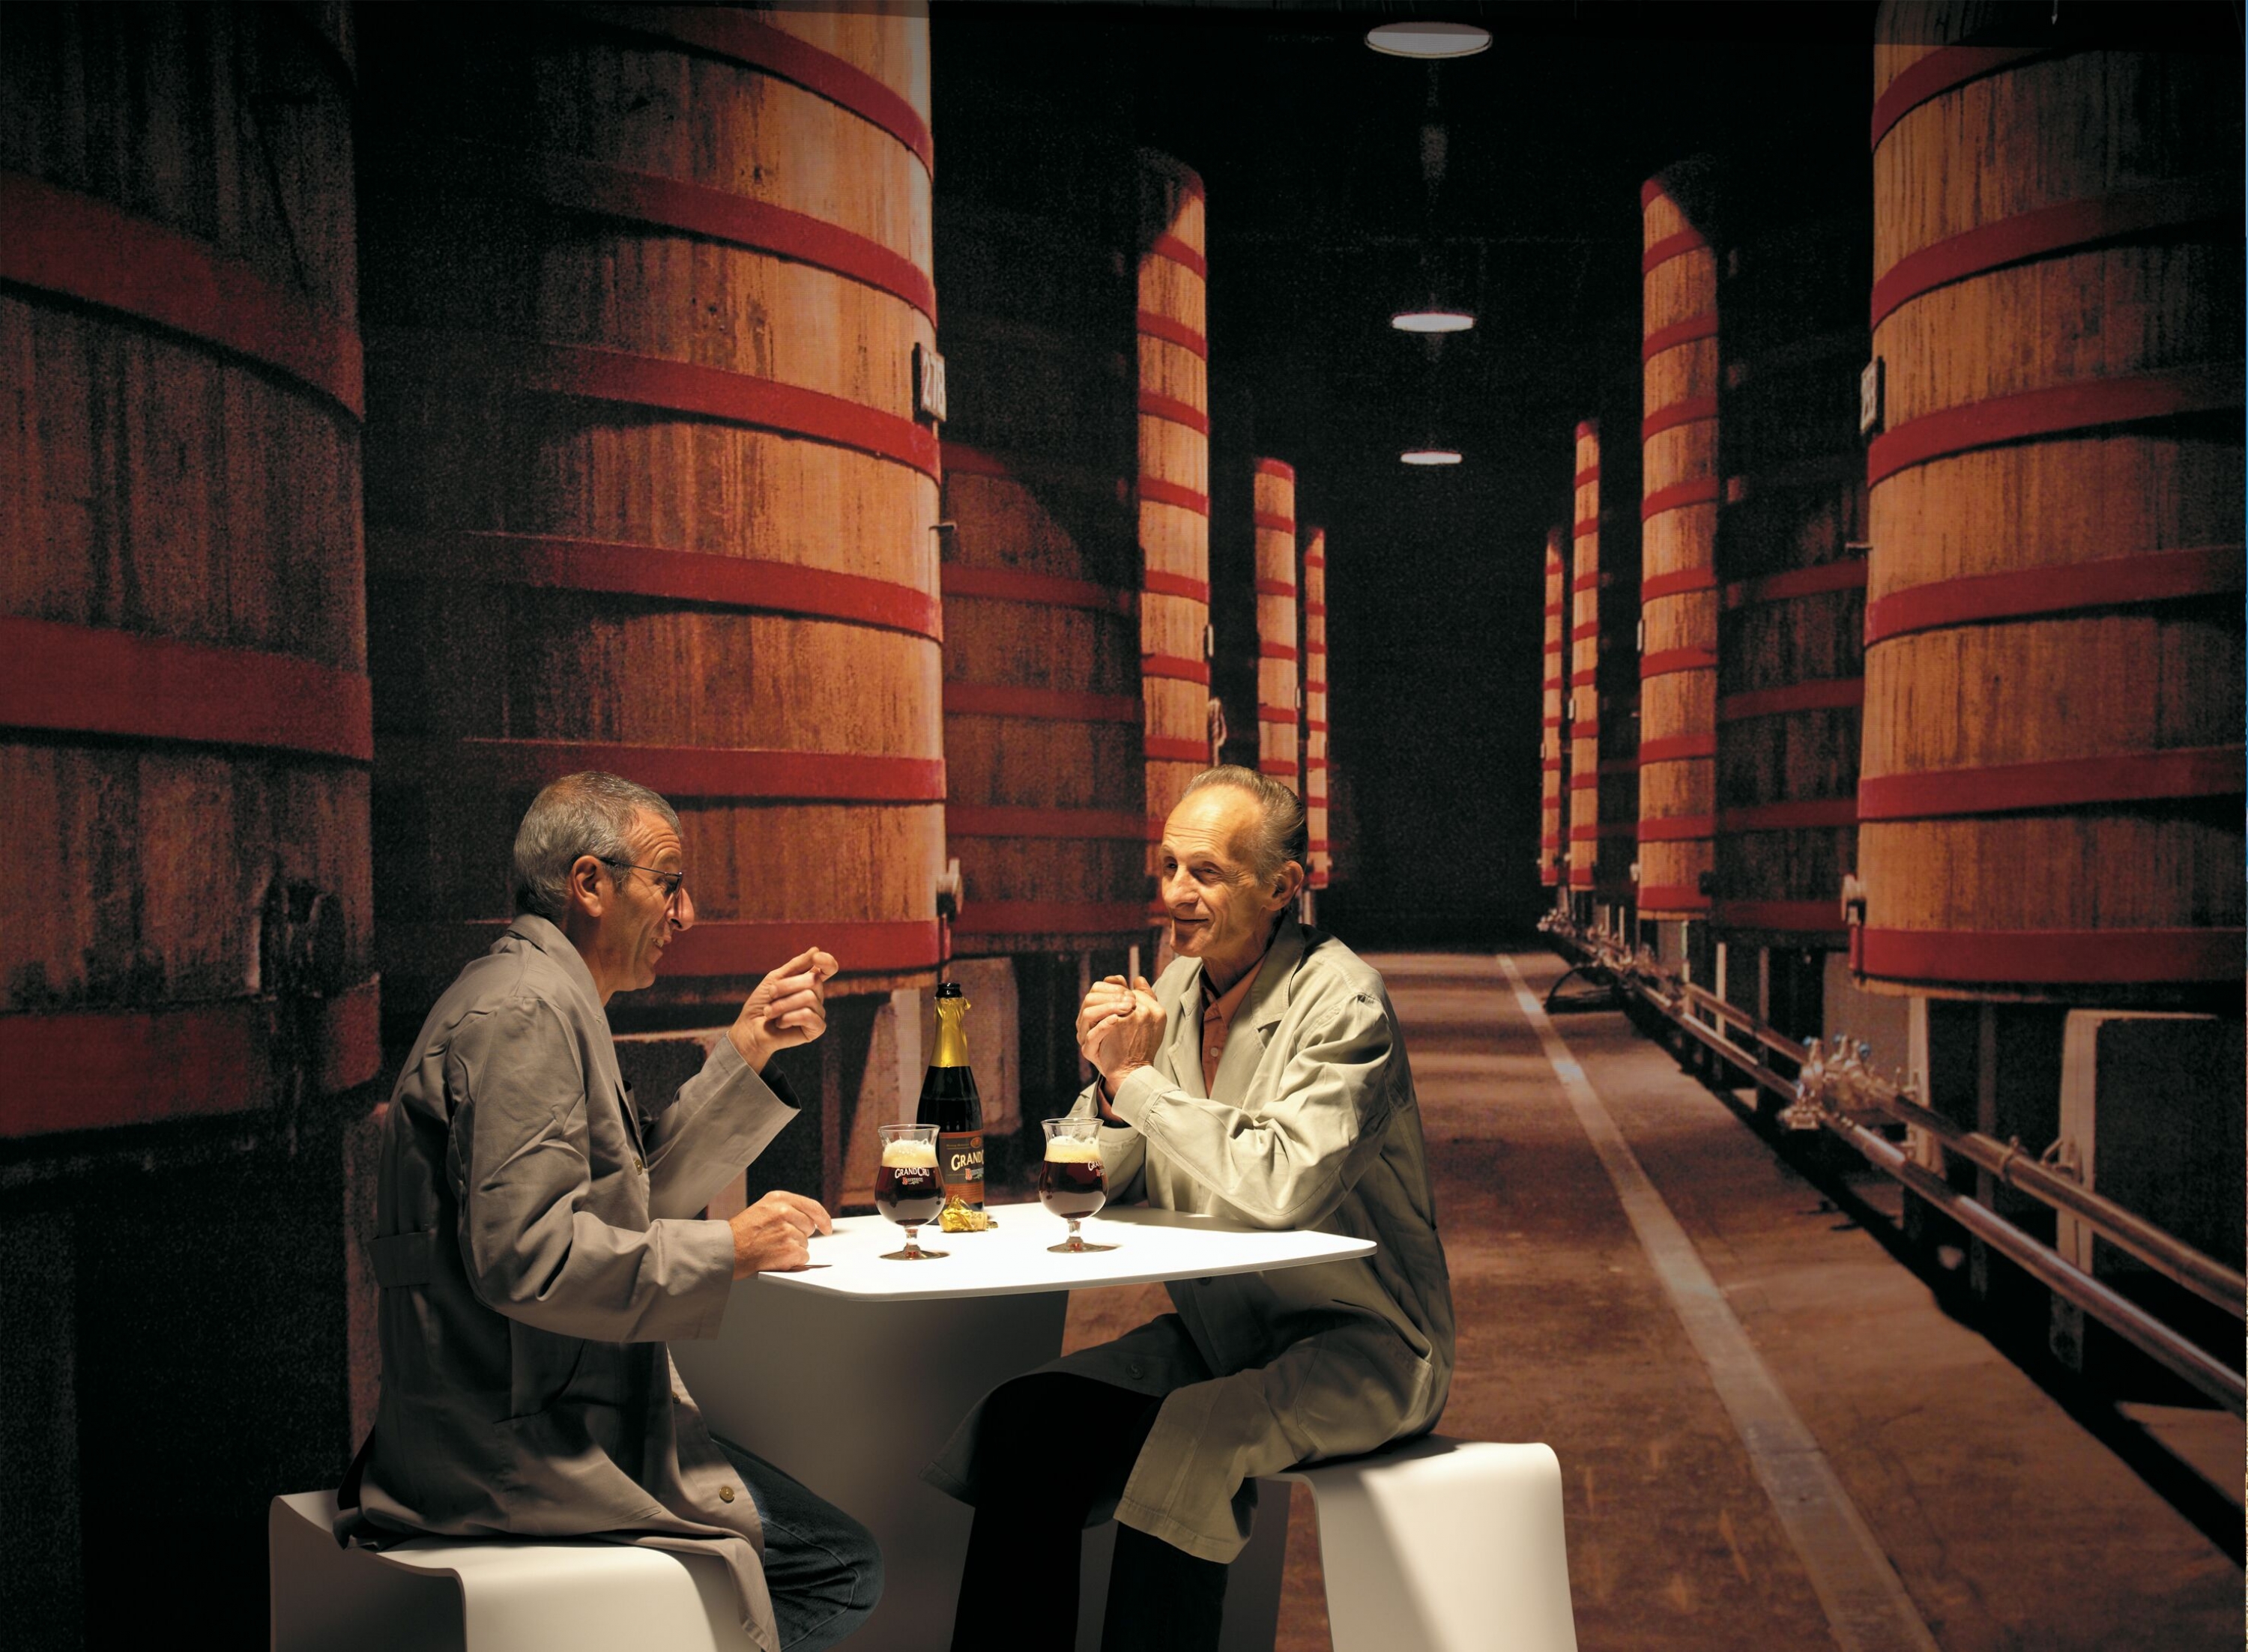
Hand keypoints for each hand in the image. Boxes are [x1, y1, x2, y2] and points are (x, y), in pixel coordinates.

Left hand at [729, 948, 838, 1071]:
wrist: (750, 1029)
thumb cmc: (761, 1003)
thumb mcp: (775, 978)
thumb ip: (796, 965)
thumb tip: (816, 950)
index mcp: (809, 981)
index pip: (829, 968)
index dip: (827, 961)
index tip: (816, 958)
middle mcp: (817, 995)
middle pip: (813, 980)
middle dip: (785, 986)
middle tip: (770, 995)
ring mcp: (818, 1012)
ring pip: (809, 998)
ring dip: (782, 1004)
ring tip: (770, 1012)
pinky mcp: (817, 1028)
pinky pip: (808, 1015)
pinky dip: (788, 1017)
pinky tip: (780, 1023)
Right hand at [729, 1189, 831, 1277]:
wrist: (725, 1251)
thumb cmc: (740, 1233)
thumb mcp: (762, 1209)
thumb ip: (784, 1209)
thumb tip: (809, 1218)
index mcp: (778, 1199)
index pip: (812, 1206)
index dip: (823, 1218)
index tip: (827, 1227)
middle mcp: (784, 1211)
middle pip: (809, 1227)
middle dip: (799, 1235)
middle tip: (778, 1239)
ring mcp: (787, 1231)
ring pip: (805, 1243)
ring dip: (793, 1249)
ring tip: (771, 1248)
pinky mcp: (788, 1249)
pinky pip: (803, 1257)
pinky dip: (792, 1261)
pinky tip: (775, 1257)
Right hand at [1078, 974, 1163, 1093]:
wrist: (1133, 1070)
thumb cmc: (1136, 1041)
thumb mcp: (1142, 1016)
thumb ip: (1141, 996)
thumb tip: (1138, 979)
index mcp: (1098, 1010)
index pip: (1098, 988)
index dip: (1113, 987)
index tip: (1131, 992)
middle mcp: (1089, 1021)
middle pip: (1090, 997)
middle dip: (1112, 996)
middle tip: (1132, 1001)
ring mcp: (1086, 1035)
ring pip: (1088, 1012)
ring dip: (1109, 1007)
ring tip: (1127, 1008)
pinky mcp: (1089, 1050)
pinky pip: (1090, 1036)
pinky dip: (1103, 1026)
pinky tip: (1116, 1020)